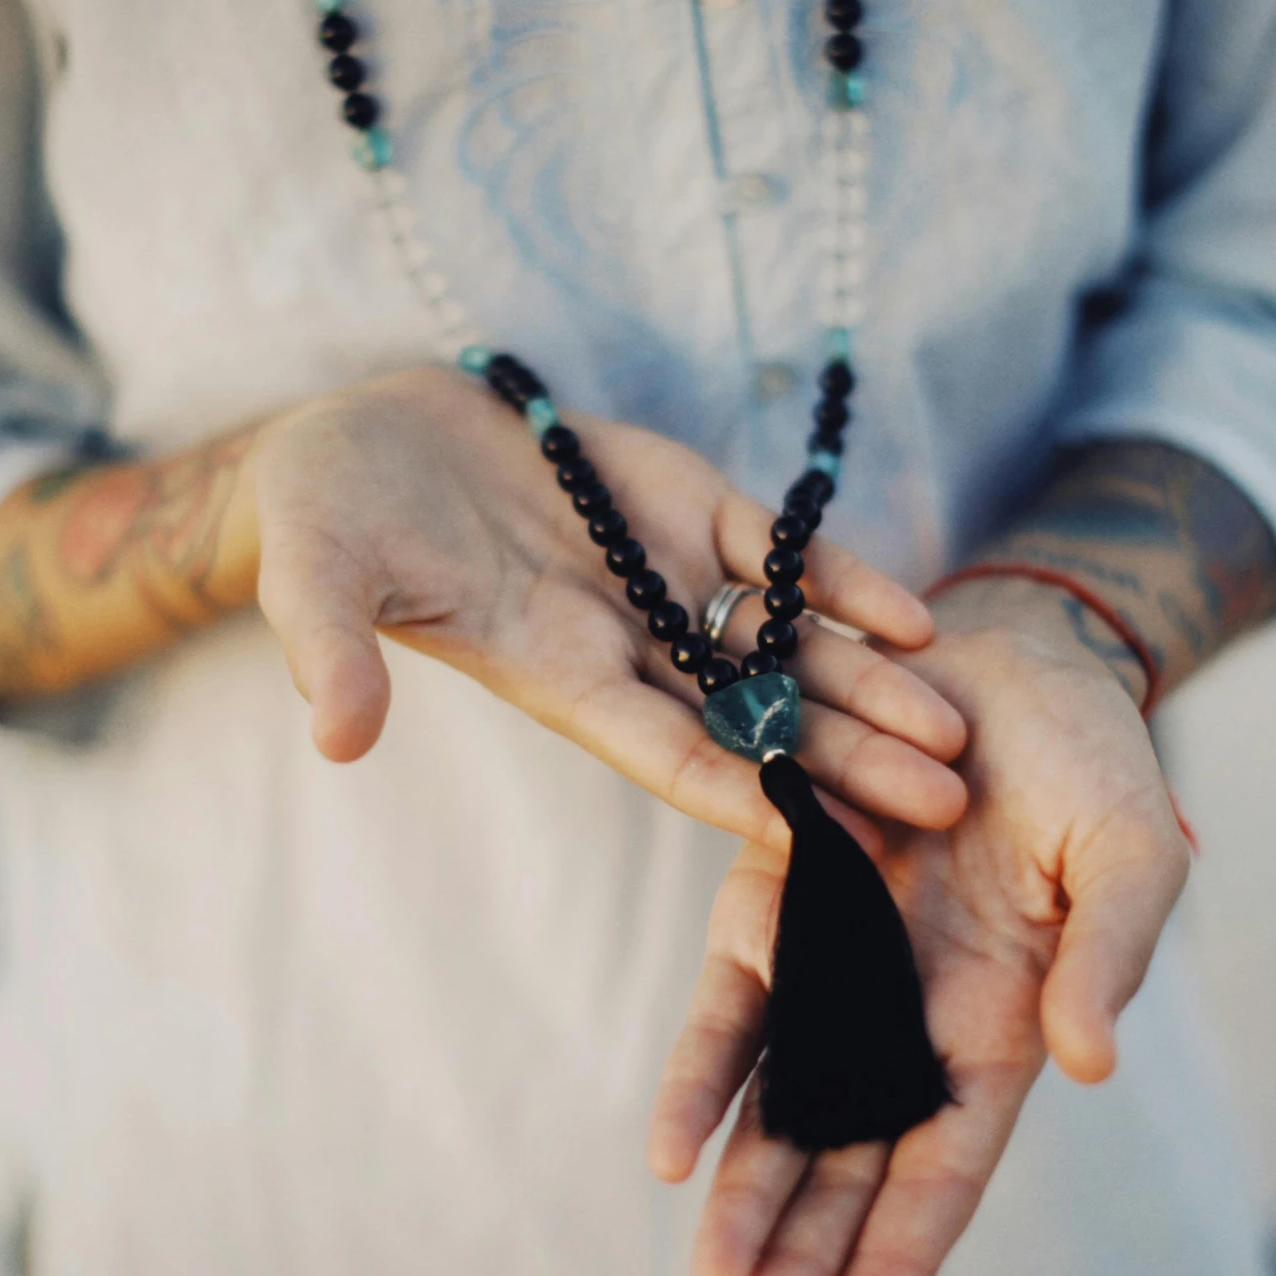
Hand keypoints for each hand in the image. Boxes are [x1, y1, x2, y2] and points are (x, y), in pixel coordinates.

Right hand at [247, 367, 968, 845]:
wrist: (363, 436)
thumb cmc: (327, 515)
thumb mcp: (317, 576)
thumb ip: (336, 649)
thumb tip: (337, 735)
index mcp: (554, 675)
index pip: (662, 751)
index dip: (740, 792)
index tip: (818, 840)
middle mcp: (626, 643)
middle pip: (755, 719)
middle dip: (846, 763)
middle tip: (945, 806)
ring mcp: (665, 576)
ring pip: (787, 649)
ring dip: (871, 690)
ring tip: (958, 736)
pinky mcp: (685, 504)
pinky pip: (780, 556)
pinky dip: (843, 584)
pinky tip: (915, 619)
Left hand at [647, 588, 1190, 1275]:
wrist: (1007, 656)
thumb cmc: (1091, 764)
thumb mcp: (1133, 855)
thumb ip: (1110, 955)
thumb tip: (1092, 1065)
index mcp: (1000, 1028)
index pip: (945, 1172)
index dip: (901, 1260)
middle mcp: (907, 1017)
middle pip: (848, 1165)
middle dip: (801, 1255)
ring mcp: (836, 964)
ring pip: (780, 1106)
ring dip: (745, 1192)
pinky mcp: (775, 897)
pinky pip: (733, 1002)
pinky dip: (703, 1074)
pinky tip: (671, 1149)